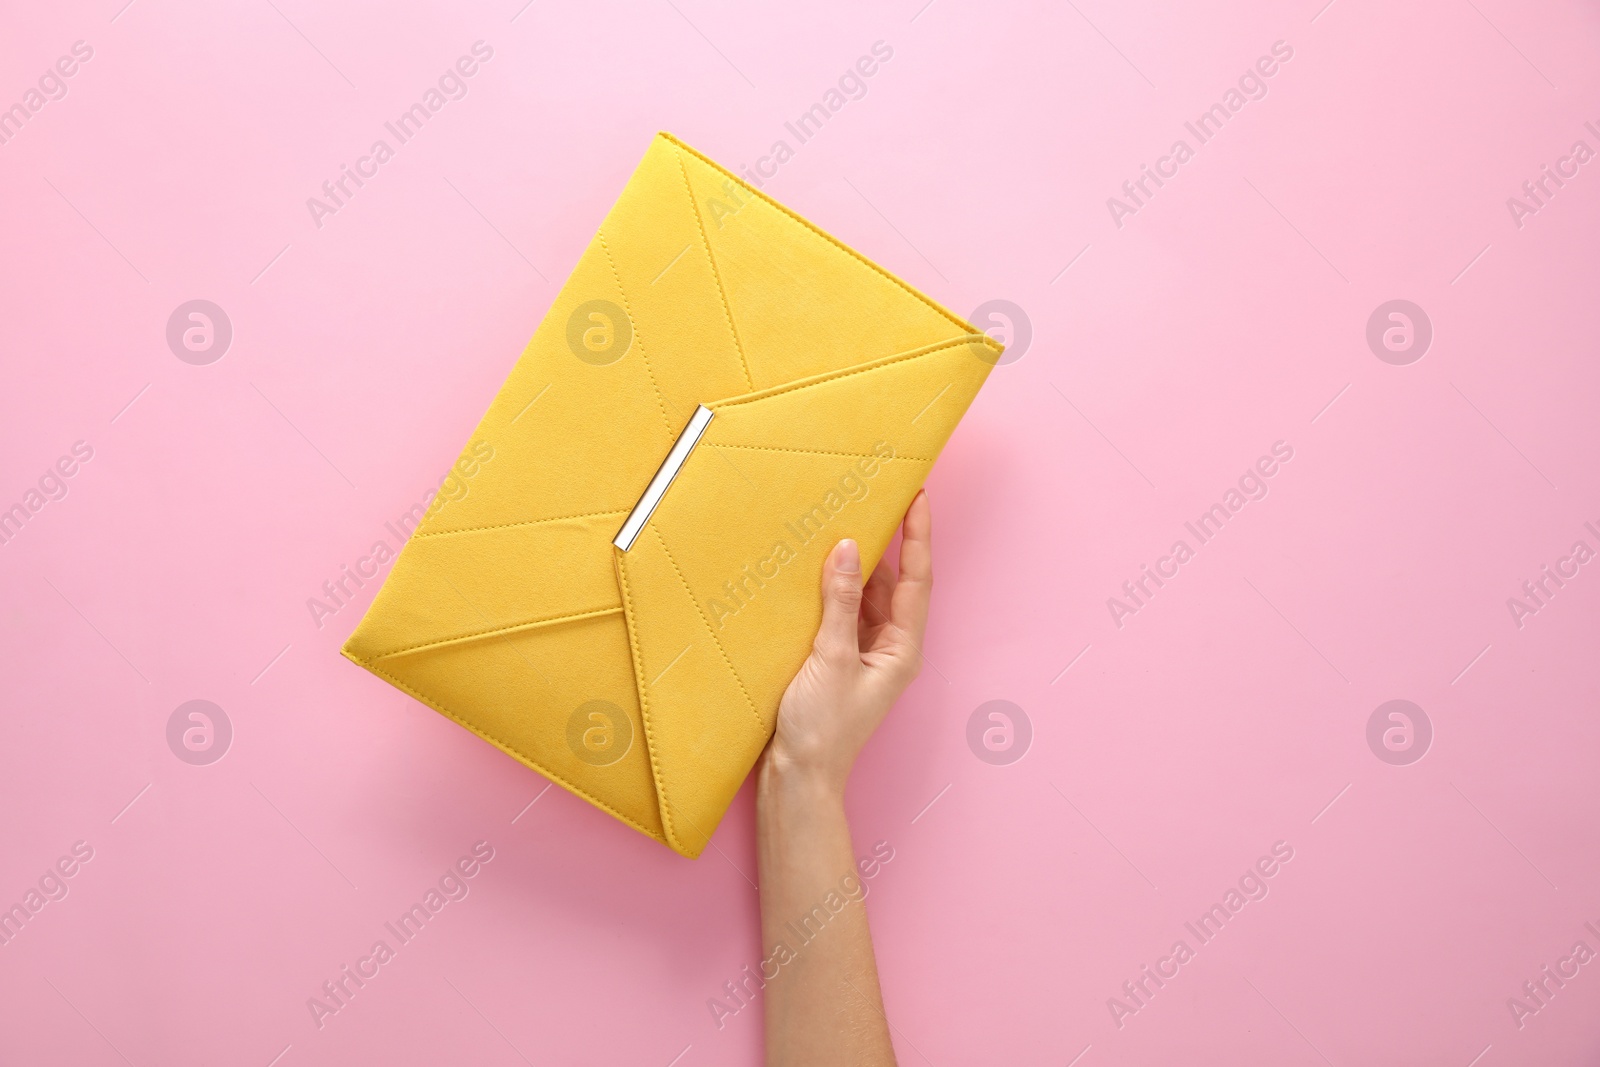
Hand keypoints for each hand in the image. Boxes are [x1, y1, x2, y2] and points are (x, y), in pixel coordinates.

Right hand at [762, 489, 932, 796]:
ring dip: (859, 563)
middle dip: (889, 541)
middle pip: (896, 582)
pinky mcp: (840, 658)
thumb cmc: (822, 728)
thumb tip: (849, 548)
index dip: (919, 535)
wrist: (799, 777)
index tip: (918, 495)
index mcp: (903, 648)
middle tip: (879, 497)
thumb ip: (840, 601)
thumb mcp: (831, 657)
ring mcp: (866, 653)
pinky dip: (836, 587)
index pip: (916, 578)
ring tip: (847, 520)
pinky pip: (845, 611)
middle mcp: (891, 647)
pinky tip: (819, 567)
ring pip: (869, 595)